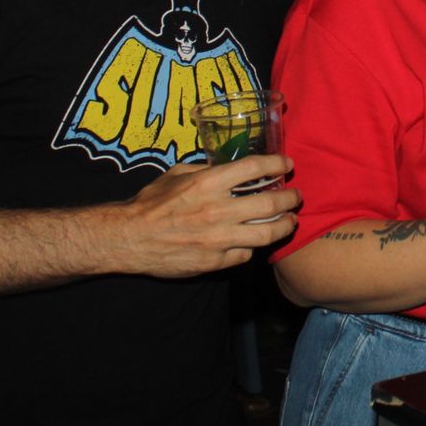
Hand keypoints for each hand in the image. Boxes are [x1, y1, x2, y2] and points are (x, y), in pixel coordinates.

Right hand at [107, 155, 299, 278]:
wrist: (129, 239)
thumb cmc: (150, 204)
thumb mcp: (176, 175)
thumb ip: (205, 170)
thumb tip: (227, 166)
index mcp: (207, 184)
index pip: (254, 168)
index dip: (277, 164)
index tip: (287, 164)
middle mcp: (217, 210)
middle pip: (270, 202)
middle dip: (290, 197)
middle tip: (296, 195)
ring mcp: (218, 239)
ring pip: (267, 233)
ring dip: (285, 225)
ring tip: (290, 220)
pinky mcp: (215, 262)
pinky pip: (246, 254)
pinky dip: (254, 246)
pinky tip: (256, 239)